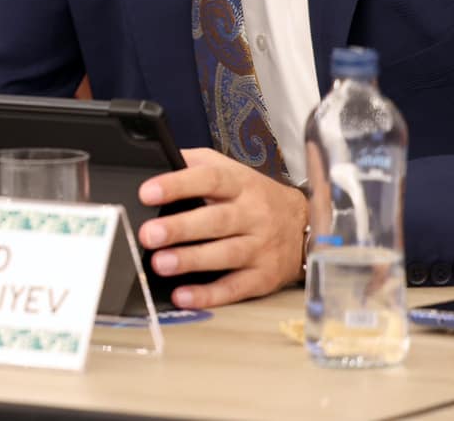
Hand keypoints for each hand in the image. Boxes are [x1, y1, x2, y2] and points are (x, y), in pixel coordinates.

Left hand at [137, 147, 307, 307]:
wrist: (305, 225)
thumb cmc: (255, 196)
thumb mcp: (230, 171)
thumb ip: (195, 163)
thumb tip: (158, 159)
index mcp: (240, 185)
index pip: (209, 179)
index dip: (178, 185)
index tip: (148, 192)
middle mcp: (253, 215)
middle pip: (216, 220)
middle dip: (180, 228)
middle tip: (149, 234)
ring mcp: (260, 247)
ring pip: (225, 254)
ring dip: (191, 260)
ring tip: (160, 264)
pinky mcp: (263, 277)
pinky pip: (235, 287)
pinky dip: (209, 294)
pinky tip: (183, 295)